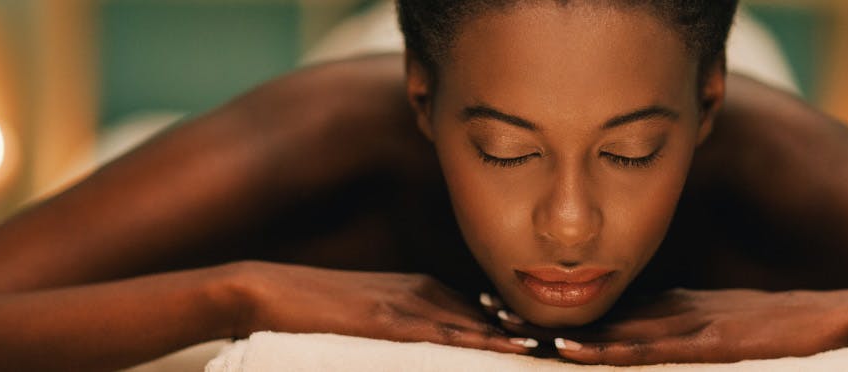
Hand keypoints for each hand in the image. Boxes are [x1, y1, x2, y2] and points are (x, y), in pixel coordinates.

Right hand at [225, 261, 533, 354]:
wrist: (270, 289)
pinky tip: (512, 346)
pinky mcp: (391, 318)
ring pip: (478, 323)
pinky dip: (484, 340)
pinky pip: (447, 333)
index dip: (520, 325)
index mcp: (422, 290)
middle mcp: (424, 292)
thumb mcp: (370, 315)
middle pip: (490, 315)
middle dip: (530, 329)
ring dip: (519, 335)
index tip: (557, 336)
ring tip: (561, 346)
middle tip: (577, 341)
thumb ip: (405, 326)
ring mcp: (409, 303)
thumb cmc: (315, 307)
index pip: (483, 311)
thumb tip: (437, 345)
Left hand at [482, 288, 847, 364]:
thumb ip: (693, 339)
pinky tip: (576, 354)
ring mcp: (696, 326)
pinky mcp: (718, 343)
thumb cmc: (797, 334)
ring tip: (508, 330)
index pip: (610, 312)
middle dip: (544, 316)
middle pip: (601, 316)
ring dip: (562, 333)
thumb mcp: (734, 335)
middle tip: (483, 310)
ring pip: (617, 331)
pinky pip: (657, 350)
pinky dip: (613, 352)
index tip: (507, 308)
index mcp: (681, 311)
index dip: (560, 312)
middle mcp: (679, 313)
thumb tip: (652, 349)